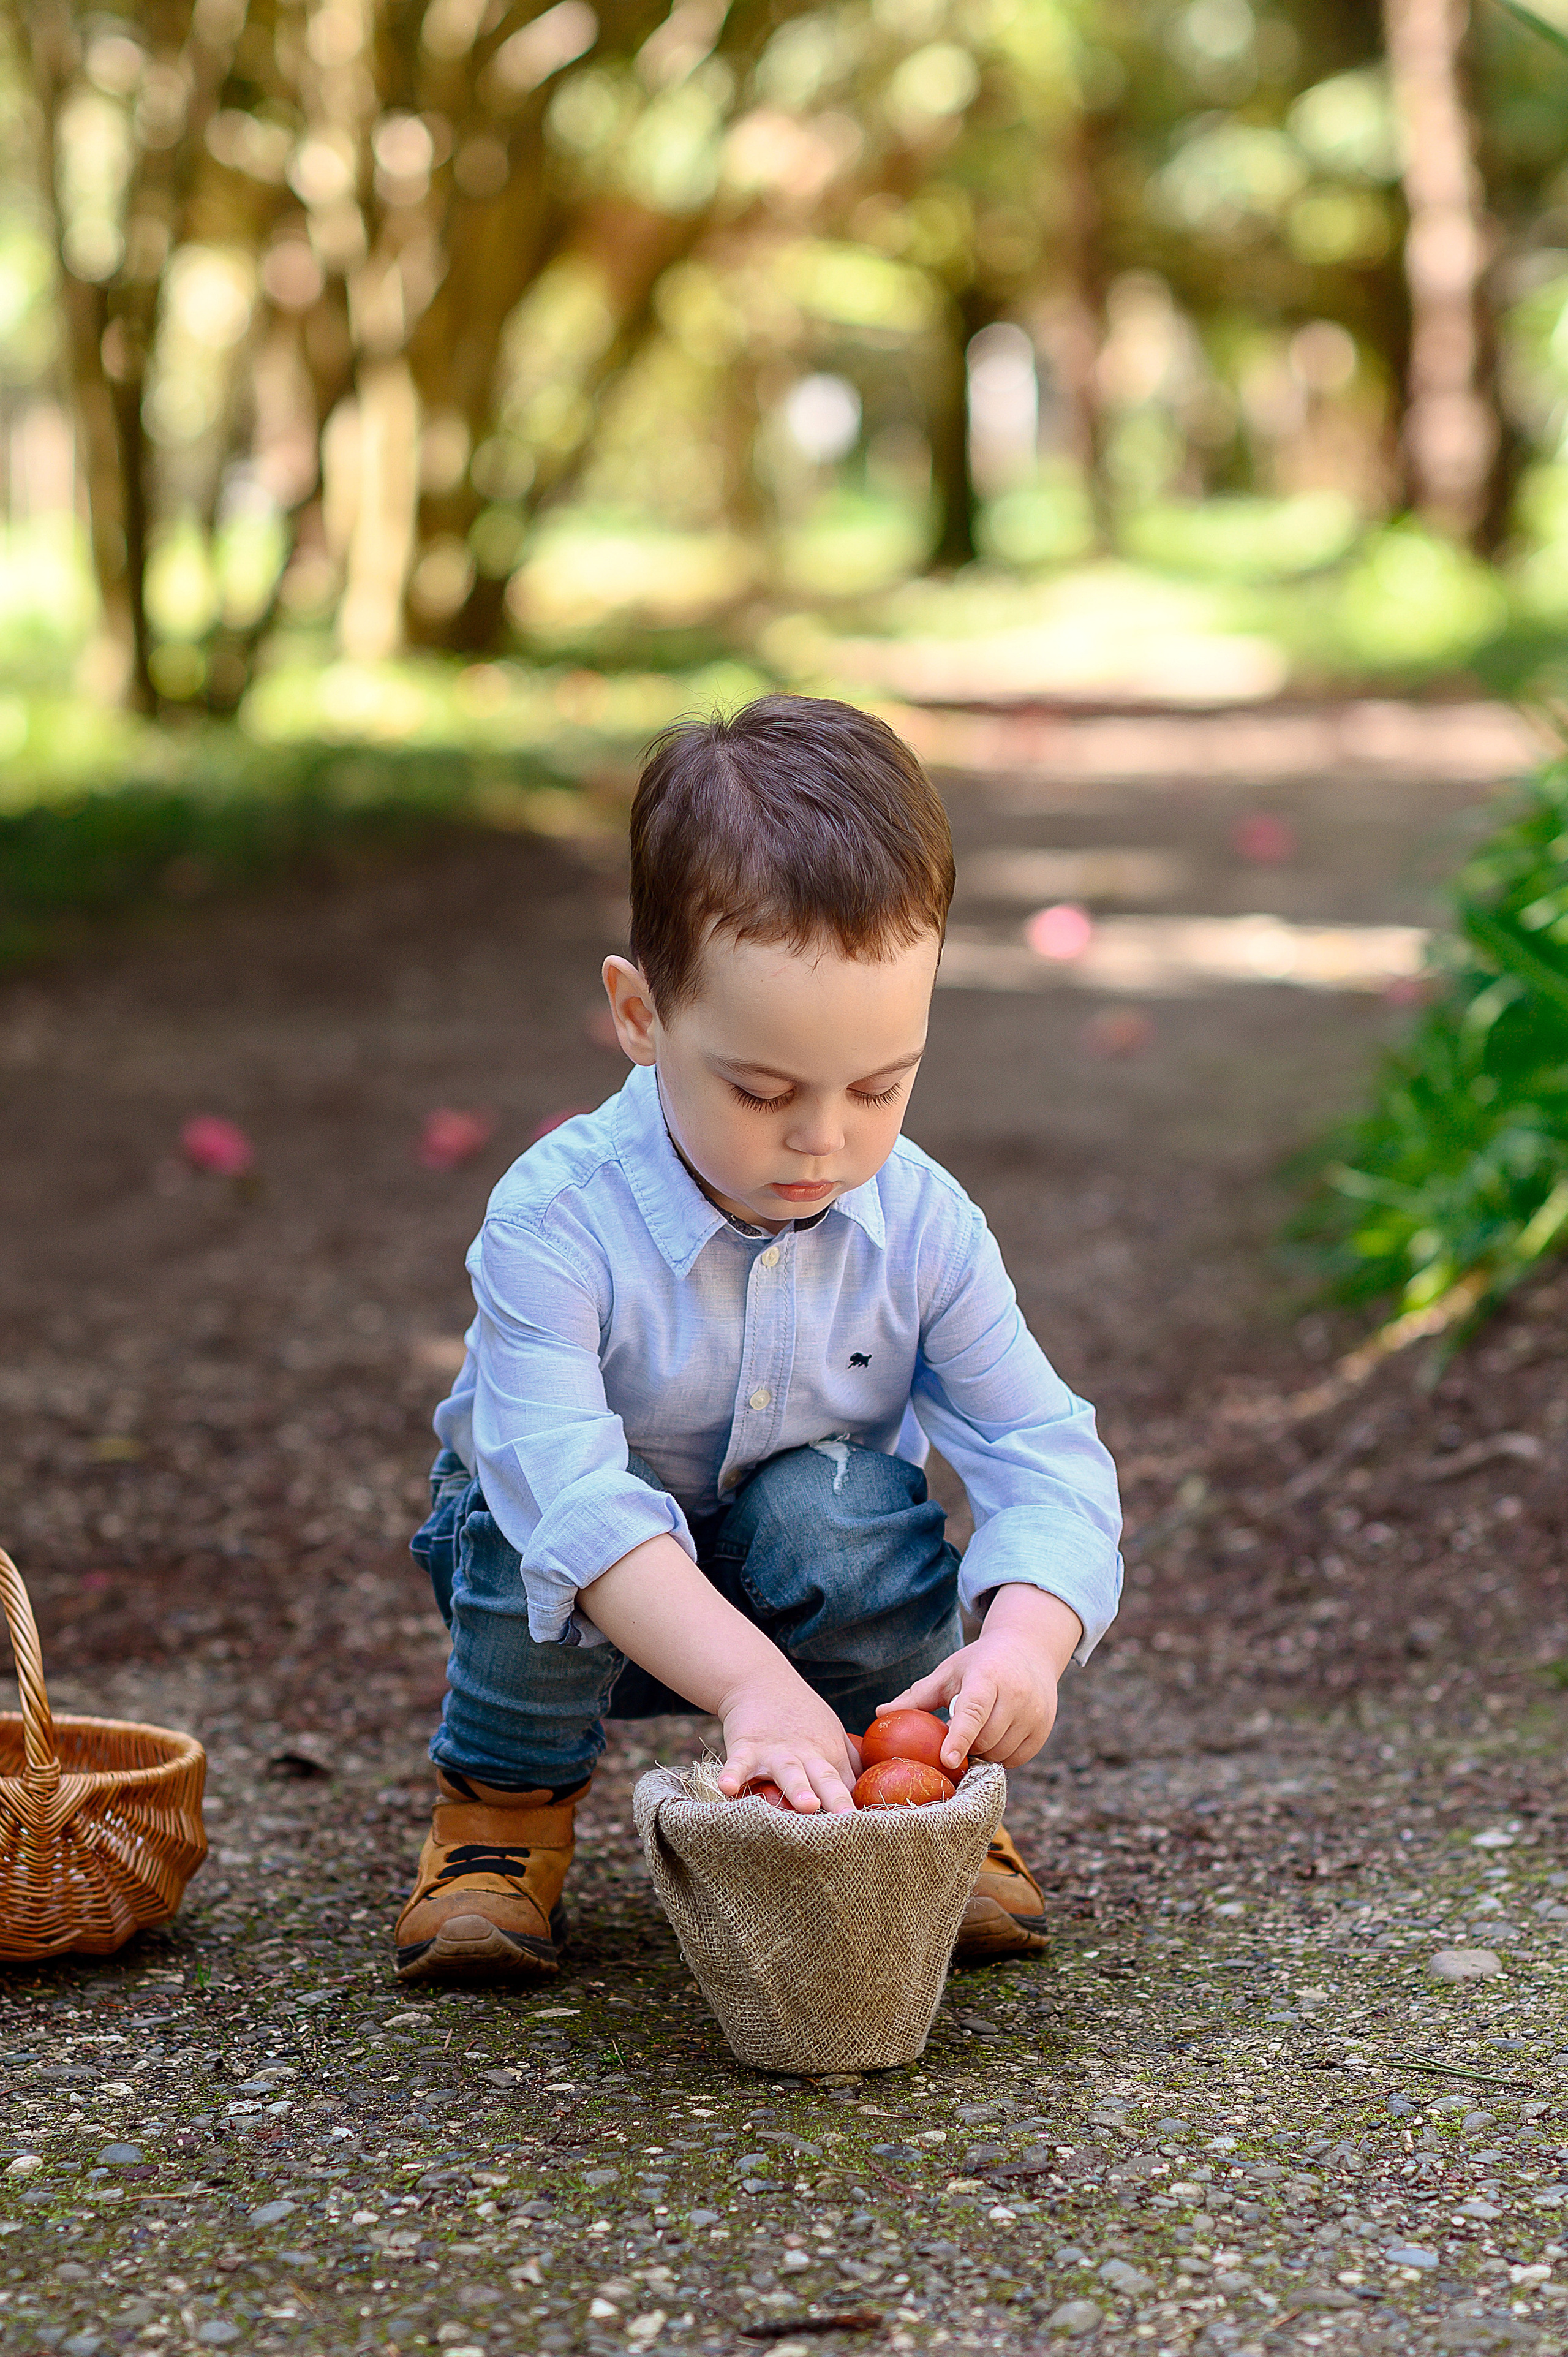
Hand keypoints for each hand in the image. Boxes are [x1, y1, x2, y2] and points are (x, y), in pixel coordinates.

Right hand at [583, 1534, 859, 1809]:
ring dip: (798, 1789)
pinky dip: (732, 1775)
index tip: (868, 1828)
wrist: (761, 1681)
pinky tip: (727, 1788)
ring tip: (808, 1806)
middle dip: (837, 1798)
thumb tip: (868, 1793)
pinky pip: (738, 1764)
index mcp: (830, 1756)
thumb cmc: (801, 1717)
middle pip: (825, 1778)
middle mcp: (807, 1755)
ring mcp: (775, 1752)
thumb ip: (850, 1764)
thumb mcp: (833, 1734)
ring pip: (789, 1773)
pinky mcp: (746, 1746)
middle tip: (849, 1818)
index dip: (855, 1808)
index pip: (846, 1788)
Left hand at [880, 1585, 1082, 1773]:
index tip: (947, 1760)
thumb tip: (879, 1714)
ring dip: (983, 1752)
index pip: (973, 1711)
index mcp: (987, 1676)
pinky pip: (1016, 1758)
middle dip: (966, 1745)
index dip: (959, 1737)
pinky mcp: (1043, 1729)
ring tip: (977, 1732)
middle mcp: (1016, 1694)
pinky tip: (995, 1736)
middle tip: (955, 1735)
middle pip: (985, 1739)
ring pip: (1000, 1753)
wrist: (1029, 1650)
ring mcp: (1035, 1713)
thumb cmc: (979, 1663)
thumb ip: (917, 1696)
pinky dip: (1001, 1755)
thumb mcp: (948, 1673)